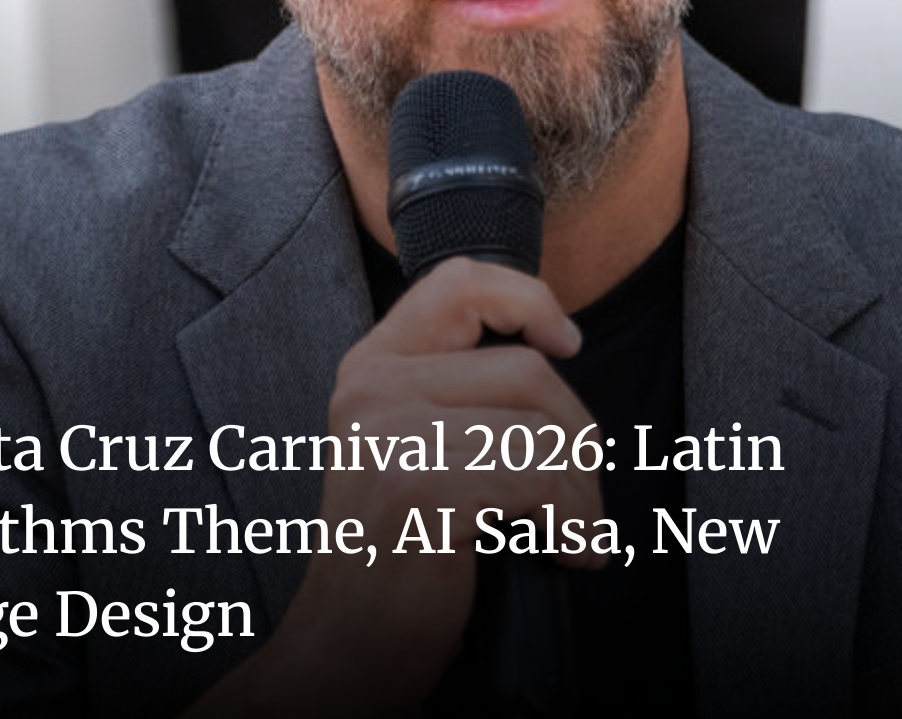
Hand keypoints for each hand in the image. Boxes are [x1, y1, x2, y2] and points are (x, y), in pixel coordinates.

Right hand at [198, 257, 602, 716]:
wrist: (345, 647)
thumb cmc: (399, 552)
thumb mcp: (411, 445)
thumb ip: (456, 388)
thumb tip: (555, 342)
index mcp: (371, 366)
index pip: (460, 281)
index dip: (527, 298)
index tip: (565, 341)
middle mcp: (372, 387)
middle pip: (527, 370)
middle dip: (577, 438)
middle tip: (572, 497)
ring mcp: (389, 433)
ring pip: (542, 429)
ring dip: (583, 495)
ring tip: (569, 534)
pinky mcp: (418, 484)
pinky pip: (541, 478)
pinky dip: (576, 524)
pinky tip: (566, 553)